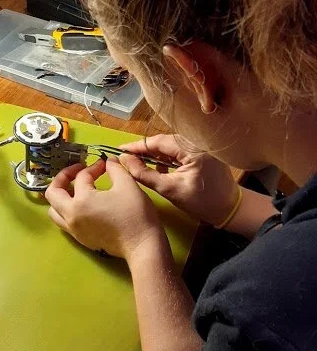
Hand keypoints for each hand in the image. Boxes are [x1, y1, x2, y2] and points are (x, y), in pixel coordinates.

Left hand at [44, 157, 167, 261]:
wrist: (142, 245)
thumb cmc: (135, 214)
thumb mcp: (127, 185)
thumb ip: (115, 169)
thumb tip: (108, 161)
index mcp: (81, 201)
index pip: (82, 177)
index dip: (94, 167)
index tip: (104, 164)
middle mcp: (71, 216)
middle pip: (53, 193)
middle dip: (63, 178)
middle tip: (76, 171)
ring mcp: (74, 229)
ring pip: (54, 210)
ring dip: (60, 197)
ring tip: (74, 189)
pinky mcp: (81, 238)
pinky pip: (64, 222)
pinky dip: (66, 211)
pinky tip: (81, 206)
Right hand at [119, 135, 237, 226]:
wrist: (230, 209)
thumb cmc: (202, 202)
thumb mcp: (169, 190)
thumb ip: (145, 174)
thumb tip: (124, 161)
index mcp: (192, 149)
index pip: (158, 142)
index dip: (137, 146)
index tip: (120, 150)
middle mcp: (197, 142)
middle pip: (163, 142)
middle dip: (144, 150)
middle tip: (126, 159)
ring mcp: (200, 146)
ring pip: (169, 146)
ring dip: (155, 155)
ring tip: (140, 165)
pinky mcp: (201, 152)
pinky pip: (178, 151)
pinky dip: (166, 158)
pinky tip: (159, 169)